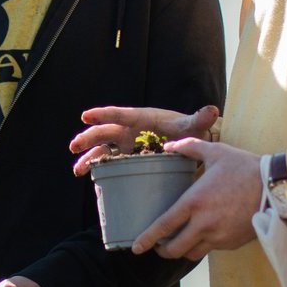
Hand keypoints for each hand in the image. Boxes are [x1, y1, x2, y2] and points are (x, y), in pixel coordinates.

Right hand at [70, 104, 217, 174]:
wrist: (191, 144)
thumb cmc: (190, 132)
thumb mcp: (192, 127)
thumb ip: (199, 119)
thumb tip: (212, 110)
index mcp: (142, 118)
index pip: (120, 115)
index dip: (103, 115)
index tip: (86, 116)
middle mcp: (130, 130)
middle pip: (105, 132)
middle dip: (89, 137)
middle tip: (74, 146)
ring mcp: (127, 144)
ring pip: (102, 148)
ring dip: (88, 156)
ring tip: (77, 169)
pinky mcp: (127, 157)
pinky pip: (108, 161)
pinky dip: (96, 166)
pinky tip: (86, 175)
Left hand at [131, 138, 264, 259]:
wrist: (275, 187)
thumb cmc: (244, 168)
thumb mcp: (216, 152)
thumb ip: (189, 147)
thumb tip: (170, 145)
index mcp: (195, 202)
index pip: (164, 226)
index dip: (148, 239)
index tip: (136, 247)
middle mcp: (204, 223)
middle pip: (175, 248)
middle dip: (162, 251)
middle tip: (158, 246)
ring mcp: (219, 236)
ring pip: (192, 254)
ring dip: (182, 251)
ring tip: (178, 243)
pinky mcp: (232, 242)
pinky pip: (211, 249)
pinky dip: (202, 246)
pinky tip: (203, 235)